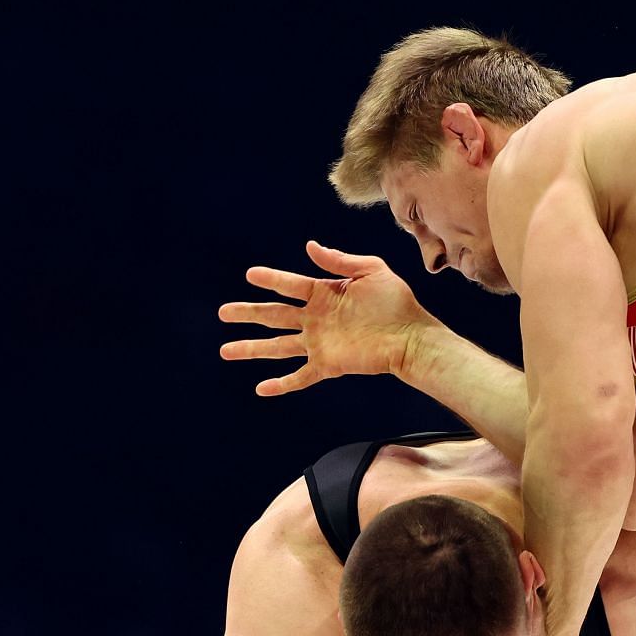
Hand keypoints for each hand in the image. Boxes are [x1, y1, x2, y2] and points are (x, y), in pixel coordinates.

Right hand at [218, 243, 432, 396]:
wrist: (412, 337)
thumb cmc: (396, 302)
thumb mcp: (371, 270)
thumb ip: (340, 260)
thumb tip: (310, 246)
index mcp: (324, 293)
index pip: (289, 285)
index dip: (270, 279)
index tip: (250, 275)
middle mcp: (316, 319)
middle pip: (274, 316)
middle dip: (248, 314)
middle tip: (223, 312)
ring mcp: (319, 343)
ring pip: (278, 347)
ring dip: (251, 348)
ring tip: (226, 350)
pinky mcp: (327, 365)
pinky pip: (299, 376)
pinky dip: (281, 384)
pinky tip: (261, 389)